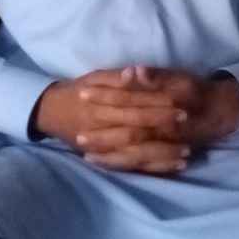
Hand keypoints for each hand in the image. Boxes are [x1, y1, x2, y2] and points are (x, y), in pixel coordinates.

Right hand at [31, 66, 191, 174]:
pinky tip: (177, 166)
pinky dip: (156, 167)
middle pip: (136, 131)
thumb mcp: (93, 78)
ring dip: (163, 154)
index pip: (133, 106)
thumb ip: (115, 77)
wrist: (49, 112)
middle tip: (188, 125)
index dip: (156, 105)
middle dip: (163, 129)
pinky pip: (135, 167)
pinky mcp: (108, 159)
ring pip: (136, 154)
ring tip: (188, 152)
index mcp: (98, 107)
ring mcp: (104, 148)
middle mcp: (101, 130)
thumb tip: (135, 71)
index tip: (180, 104)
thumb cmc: (76, 90)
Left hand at [73, 65, 238, 172]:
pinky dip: (122, 165)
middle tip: (77, 136)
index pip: (128, 101)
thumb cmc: (195, 91)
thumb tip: (134, 70)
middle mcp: (163, 128)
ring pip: (133, 154)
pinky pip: (142, 165)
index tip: (82, 93)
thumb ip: (155, 76)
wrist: (220, 112)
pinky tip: (104, 164)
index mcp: (163, 105)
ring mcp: (164, 145)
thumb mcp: (179, 78)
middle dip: (101, 135)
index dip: (105, 97)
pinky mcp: (165, 155)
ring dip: (109, 154)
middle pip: (127, 133)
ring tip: (84, 154)